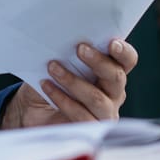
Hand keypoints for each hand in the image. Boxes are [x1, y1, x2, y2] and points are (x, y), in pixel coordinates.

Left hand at [0, 39, 137, 128]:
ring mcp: (104, 113)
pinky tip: (47, 86)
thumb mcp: (57, 62)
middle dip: (99, 62)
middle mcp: (113, 93)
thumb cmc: (50, 80)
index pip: (127, 60)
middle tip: (80, 48)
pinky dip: (63, 99)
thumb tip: (60, 31)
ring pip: (97, 98)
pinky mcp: (90, 128)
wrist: (32, 111)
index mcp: (110, 72)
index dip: (123, 52)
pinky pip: (81, 116)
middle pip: (116, 77)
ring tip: (52, 67)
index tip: (112, 43)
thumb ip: (65, 50)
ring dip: (73, 81)